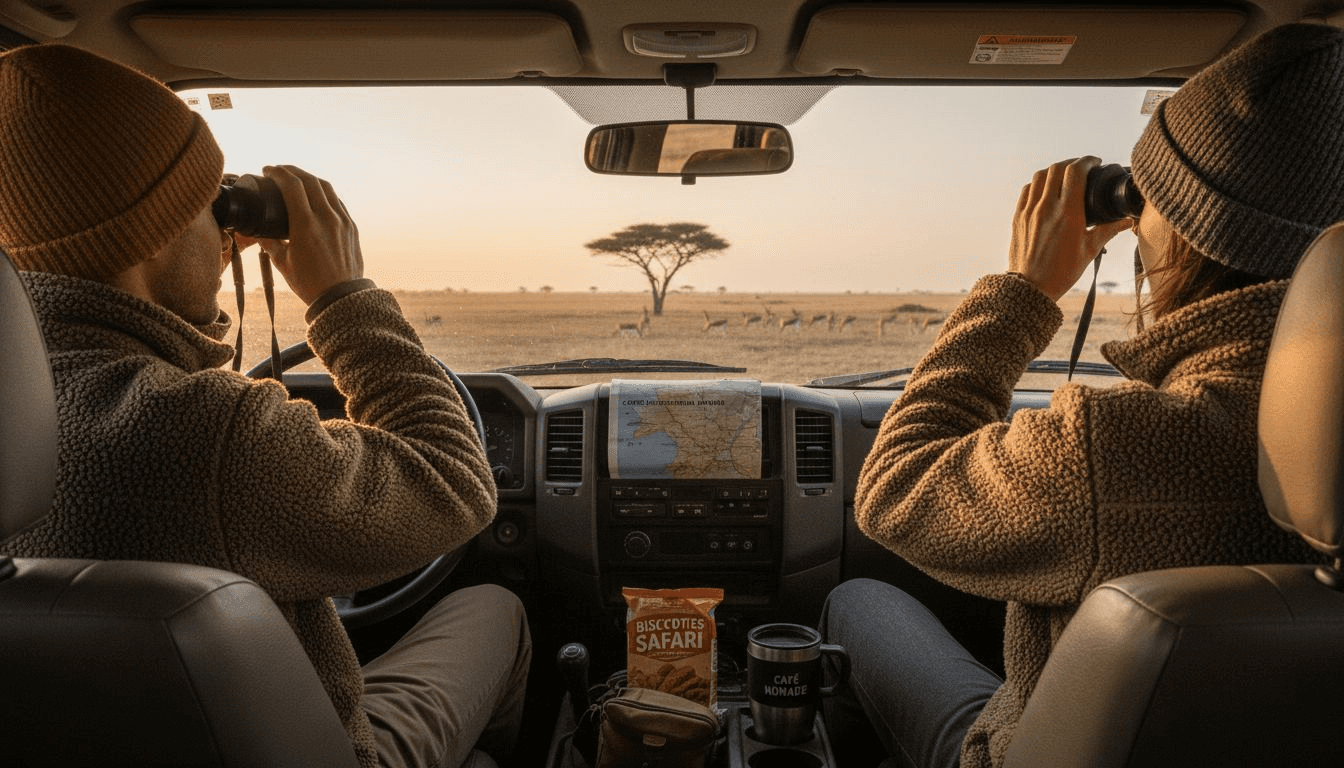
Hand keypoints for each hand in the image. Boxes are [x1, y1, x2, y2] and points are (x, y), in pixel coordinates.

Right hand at [252, 165, 363, 305]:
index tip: (267, 170)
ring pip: (327, 188)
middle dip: (292, 170)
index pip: (292, 185)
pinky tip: (316, 196)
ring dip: (309, 178)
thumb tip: (256, 232)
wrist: (341, 298)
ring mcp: (342, 221)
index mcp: (306, 224)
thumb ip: (268, 243)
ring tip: (297, 178)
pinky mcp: (352, 227)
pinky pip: (337, 201)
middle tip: (279, 170)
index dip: (278, 173)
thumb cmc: (309, 284)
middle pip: (310, 180)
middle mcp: (326, 218)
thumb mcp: (282, 263)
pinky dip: (324, 193)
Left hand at [1008, 157, 1131, 300]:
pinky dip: (1038, 183)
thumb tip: (1128, 221)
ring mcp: (1029, 211)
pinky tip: (1046, 188)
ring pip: (1040, 176)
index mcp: (1068, 213)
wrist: (1031, 288)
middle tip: (1083, 167)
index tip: (1096, 162)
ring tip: (1065, 174)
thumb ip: (1109, 230)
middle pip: (1057, 168)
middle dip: (1073, 162)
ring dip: (1054, 170)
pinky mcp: (1018, 217)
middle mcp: (1046, 208)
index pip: (1075, 172)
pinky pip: (1026, 190)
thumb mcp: (1090, 249)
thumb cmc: (1062, 272)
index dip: (1087, 161)